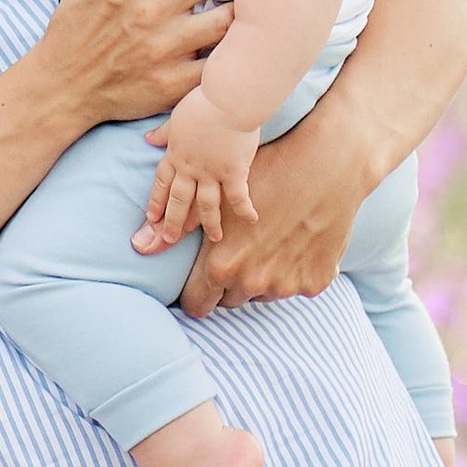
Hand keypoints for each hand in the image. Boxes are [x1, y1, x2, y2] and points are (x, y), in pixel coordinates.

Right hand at [37, 0, 238, 132]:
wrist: (62, 87)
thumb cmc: (78, 25)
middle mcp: (151, 8)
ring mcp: (164, 47)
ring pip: (230, 15)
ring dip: (242, 6)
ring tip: (244, 3)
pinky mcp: (173, 83)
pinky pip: (221, 63)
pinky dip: (232, 50)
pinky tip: (233, 43)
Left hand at [136, 90, 257, 248]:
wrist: (227, 98)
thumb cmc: (204, 101)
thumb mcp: (177, 117)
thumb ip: (164, 132)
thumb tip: (148, 139)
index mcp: (176, 153)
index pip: (162, 182)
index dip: (156, 201)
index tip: (152, 217)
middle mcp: (191, 167)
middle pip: (179, 200)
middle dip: (173, 222)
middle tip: (170, 240)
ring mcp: (211, 172)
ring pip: (206, 205)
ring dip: (210, 224)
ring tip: (216, 237)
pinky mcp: (234, 171)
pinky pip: (237, 197)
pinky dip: (244, 210)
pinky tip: (251, 220)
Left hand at [176, 81, 380, 317]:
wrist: (329, 163)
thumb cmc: (266, 171)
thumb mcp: (218, 196)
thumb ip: (178, 225)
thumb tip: (138, 246)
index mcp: (221, 267)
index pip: (196, 303)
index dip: (198, 291)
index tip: (205, 281)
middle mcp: (251, 284)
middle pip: (230, 300)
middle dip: (231, 282)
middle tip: (242, 252)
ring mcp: (286, 287)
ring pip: (263, 294)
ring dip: (264, 277)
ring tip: (272, 243)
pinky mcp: (315, 283)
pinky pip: (296, 287)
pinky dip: (295, 272)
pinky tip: (298, 243)